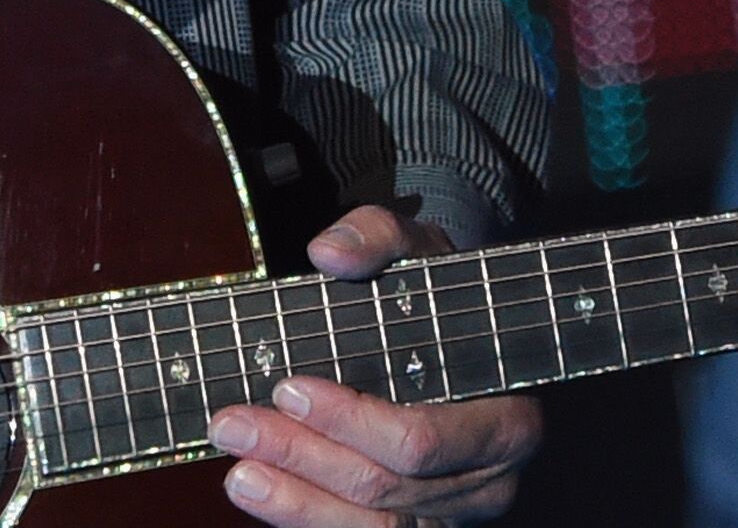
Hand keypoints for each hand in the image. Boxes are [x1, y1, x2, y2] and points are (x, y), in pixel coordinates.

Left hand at [208, 206, 540, 524]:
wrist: (458, 331)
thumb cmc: (438, 294)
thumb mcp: (416, 250)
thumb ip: (377, 238)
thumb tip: (329, 253)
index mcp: (505, 418)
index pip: (420, 440)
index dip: (349, 422)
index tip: (287, 387)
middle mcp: (489, 480)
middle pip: (386, 487)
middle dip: (301, 456)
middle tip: (233, 423)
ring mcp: (457, 513)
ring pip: (374, 525)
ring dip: (296, 501)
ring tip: (238, 472)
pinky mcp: (424, 525)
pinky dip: (306, 518)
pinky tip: (259, 493)